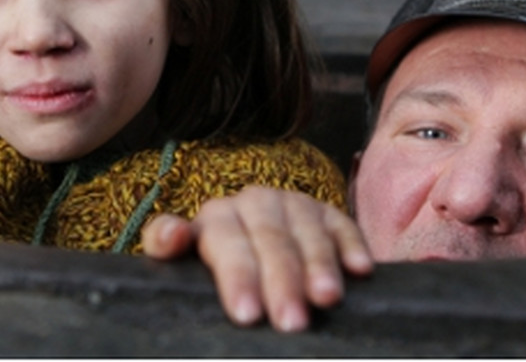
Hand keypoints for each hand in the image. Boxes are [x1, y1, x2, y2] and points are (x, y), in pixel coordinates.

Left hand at [142, 186, 371, 331]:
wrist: (246, 245)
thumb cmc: (213, 263)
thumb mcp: (184, 257)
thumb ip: (165, 242)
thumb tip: (170, 237)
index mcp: (216, 217)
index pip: (226, 243)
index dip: (237, 278)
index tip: (247, 315)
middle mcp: (254, 203)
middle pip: (270, 240)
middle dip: (282, 281)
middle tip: (290, 322)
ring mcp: (293, 205)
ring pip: (307, 232)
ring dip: (319, 265)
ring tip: (326, 300)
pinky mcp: (326, 212)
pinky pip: (342, 225)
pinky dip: (351, 246)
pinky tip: (359, 270)